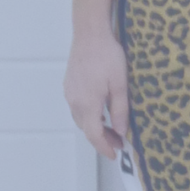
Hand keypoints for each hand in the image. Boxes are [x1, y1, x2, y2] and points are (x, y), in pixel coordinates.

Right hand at [64, 32, 129, 156]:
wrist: (90, 34)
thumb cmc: (107, 56)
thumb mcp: (120, 84)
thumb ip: (119, 110)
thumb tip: (120, 131)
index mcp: (87, 104)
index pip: (94, 135)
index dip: (104, 147)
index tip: (115, 155)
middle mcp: (74, 101)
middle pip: (86, 129)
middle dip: (101, 139)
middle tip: (119, 143)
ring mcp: (70, 93)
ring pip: (81, 119)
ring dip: (95, 128)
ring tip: (112, 130)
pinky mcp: (69, 85)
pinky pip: (78, 108)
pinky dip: (89, 116)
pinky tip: (100, 113)